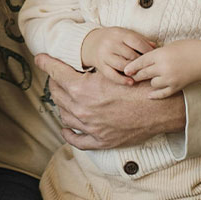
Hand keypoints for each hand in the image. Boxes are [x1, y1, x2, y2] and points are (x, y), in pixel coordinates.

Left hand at [35, 53, 184, 149]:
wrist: (160, 108)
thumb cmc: (138, 86)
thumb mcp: (111, 71)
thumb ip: (90, 71)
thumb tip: (76, 66)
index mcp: (82, 89)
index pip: (55, 73)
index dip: (46, 63)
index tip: (40, 58)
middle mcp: (82, 109)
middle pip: (57, 94)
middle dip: (55, 83)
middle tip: (57, 77)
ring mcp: (90, 127)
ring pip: (64, 115)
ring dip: (61, 105)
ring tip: (62, 98)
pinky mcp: (100, 140)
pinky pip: (77, 140)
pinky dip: (68, 133)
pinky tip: (65, 128)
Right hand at [81, 27, 155, 84]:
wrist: (91, 42)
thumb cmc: (113, 38)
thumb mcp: (124, 34)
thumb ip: (139, 39)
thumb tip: (155, 47)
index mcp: (119, 34)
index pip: (136, 42)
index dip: (147, 51)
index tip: (155, 57)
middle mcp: (110, 44)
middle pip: (130, 55)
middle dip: (141, 62)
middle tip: (150, 67)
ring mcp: (104, 55)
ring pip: (122, 65)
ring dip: (133, 71)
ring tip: (141, 74)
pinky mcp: (100, 65)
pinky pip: (112, 75)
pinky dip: (122, 80)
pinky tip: (131, 82)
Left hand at [126, 39, 200, 98]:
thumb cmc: (188, 47)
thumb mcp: (169, 46)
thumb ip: (156, 54)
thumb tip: (144, 60)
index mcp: (160, 54)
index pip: (140, 62)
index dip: (131, 66)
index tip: (125, 70)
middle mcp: (163, 67)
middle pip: (144, 74)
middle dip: (137, 75)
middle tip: (132, 76)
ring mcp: (170, 78)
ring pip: (152, 84)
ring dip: (150, 81)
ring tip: (148, 79)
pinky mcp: (177, 86)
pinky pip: (163, 93)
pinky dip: (156, 95)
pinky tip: (149, 95)